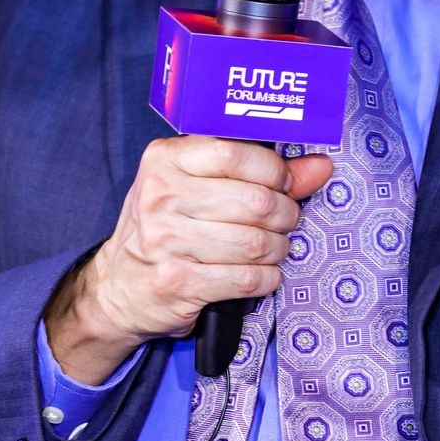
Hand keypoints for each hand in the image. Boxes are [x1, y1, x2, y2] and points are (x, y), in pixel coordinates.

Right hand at [45, 136, 332, 384]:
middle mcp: (160, 195)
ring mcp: (166, 240)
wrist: (119, 287)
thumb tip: (320, 165)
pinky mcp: (177, 282)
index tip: (283, 184)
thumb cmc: (167, 228)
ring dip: (278, 249)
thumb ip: (260, 174)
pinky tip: (262, 274)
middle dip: (285, 215)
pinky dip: (267, 278)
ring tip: (274, 249)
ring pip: (256, 242)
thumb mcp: (200, 188)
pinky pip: (247, 278)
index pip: (236, 153)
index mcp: (164, 159)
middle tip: (285, 221)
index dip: (275, 171)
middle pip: (255, 201)